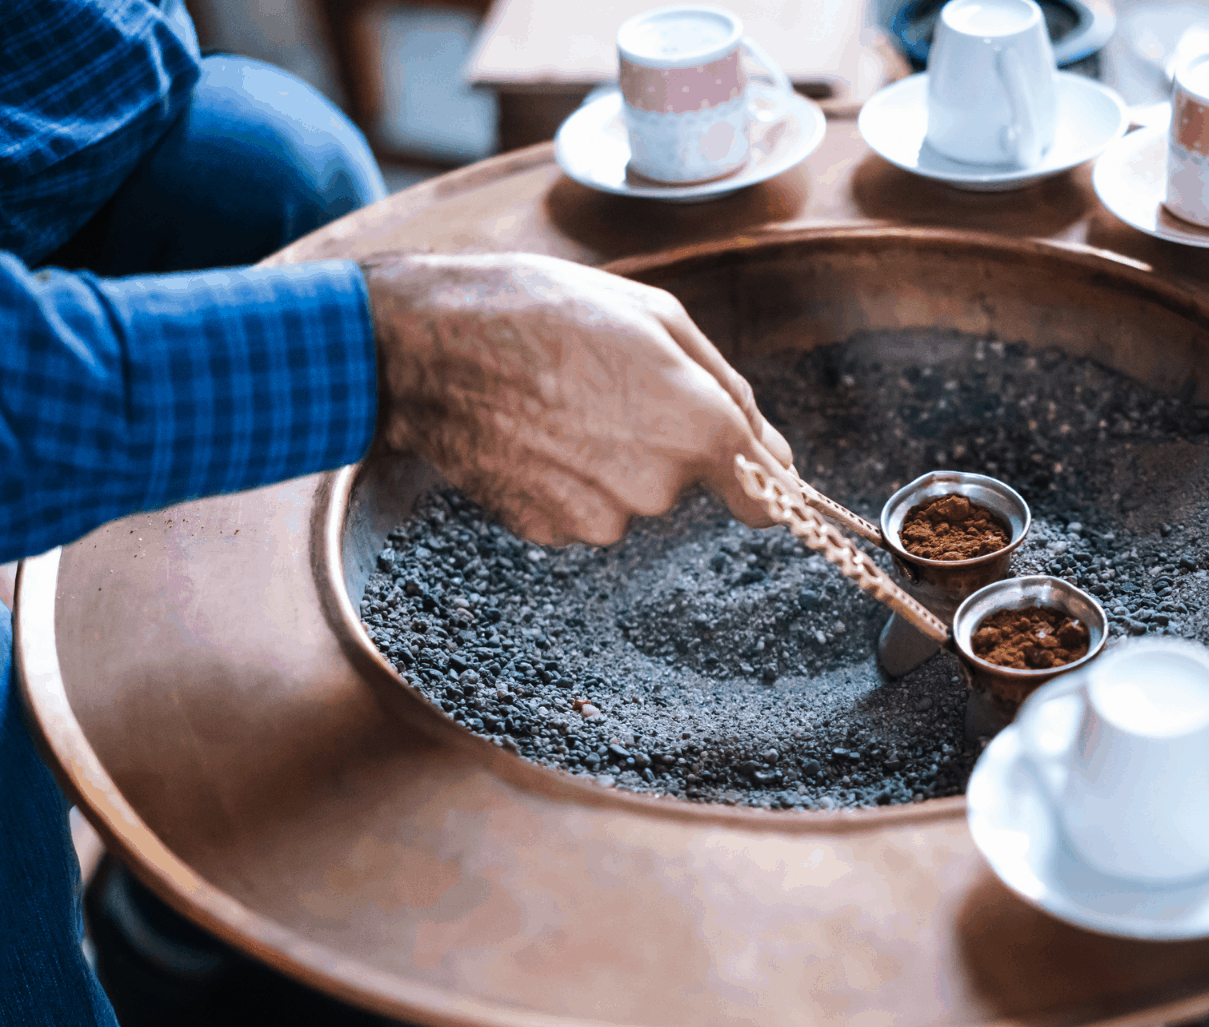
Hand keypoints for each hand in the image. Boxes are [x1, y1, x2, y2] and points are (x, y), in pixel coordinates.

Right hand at [363, 253, 793, 545]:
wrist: (428, 347)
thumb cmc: (546, 311)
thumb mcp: (657, 316)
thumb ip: (731, 391)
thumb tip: (780, 457)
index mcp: (699, 429)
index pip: (766, 497)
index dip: (764, 482)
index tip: (757, 472)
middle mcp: (657, 488)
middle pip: (688, 481)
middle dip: (664, 440)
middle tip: (606, 384)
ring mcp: (599, 518)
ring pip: (632, 495)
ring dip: (612, 458)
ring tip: (560, 402)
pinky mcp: (549, 533)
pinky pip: (583, 507)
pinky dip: (568, 478)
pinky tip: (533, 432)